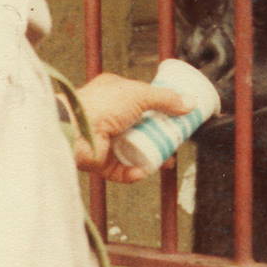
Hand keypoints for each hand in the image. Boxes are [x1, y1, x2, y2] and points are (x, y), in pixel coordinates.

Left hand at [74, 72, 192, 182]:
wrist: (76, 129)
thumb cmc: (101, 105)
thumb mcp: (139, 94)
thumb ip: (166, 98)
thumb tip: (190, 104)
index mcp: (114, 94)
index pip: (141, 101)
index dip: (159, 109)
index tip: (176, 117)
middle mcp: (109, 116)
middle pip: (141, 129)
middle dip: (160, 137)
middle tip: (176, 142)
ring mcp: (105, 140)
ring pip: (134, 152)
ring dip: (151, 158)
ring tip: (167, 161)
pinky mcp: (101, 162)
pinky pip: (121, 170)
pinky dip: (133, 172)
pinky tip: (142, 171)